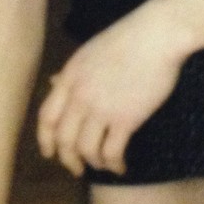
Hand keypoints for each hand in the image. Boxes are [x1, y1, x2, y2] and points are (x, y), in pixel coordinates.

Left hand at [37, 0, 188, 175]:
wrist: (158, 34)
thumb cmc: (129, 37)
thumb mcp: (90, 51)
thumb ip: (71, 72)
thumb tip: (53, 82)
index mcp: (70, 77)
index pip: (47, 117)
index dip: (46, 140)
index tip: (50, 153)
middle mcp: (80, 95)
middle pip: (64, 139)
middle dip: (69, 160)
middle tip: (77, 169)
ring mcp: (102, 108)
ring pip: (86, 149)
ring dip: (94, 163)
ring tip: (103, 166)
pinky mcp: (126, 118)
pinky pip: (111, 151)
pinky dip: (114, 164)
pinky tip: (121, 166)